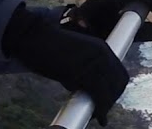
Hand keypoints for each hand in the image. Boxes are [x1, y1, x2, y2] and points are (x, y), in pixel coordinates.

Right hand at [3, 5, 128, 125]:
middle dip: (112, 99)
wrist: (32, 35)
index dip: (115, 89)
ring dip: (105, 106)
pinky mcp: (83, 73)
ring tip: (97, 115)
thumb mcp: (72, 53)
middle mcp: (101, 54)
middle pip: (118, 83)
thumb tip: (82, 89)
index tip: (107, 99)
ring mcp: (93, 63)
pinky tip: (96, 117)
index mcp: (100, 47)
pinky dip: (100, 110)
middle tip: (101, 110)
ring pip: (109, 92)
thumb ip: (82, 67)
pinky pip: (99, 96)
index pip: (119, 73)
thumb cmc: (45, 45)